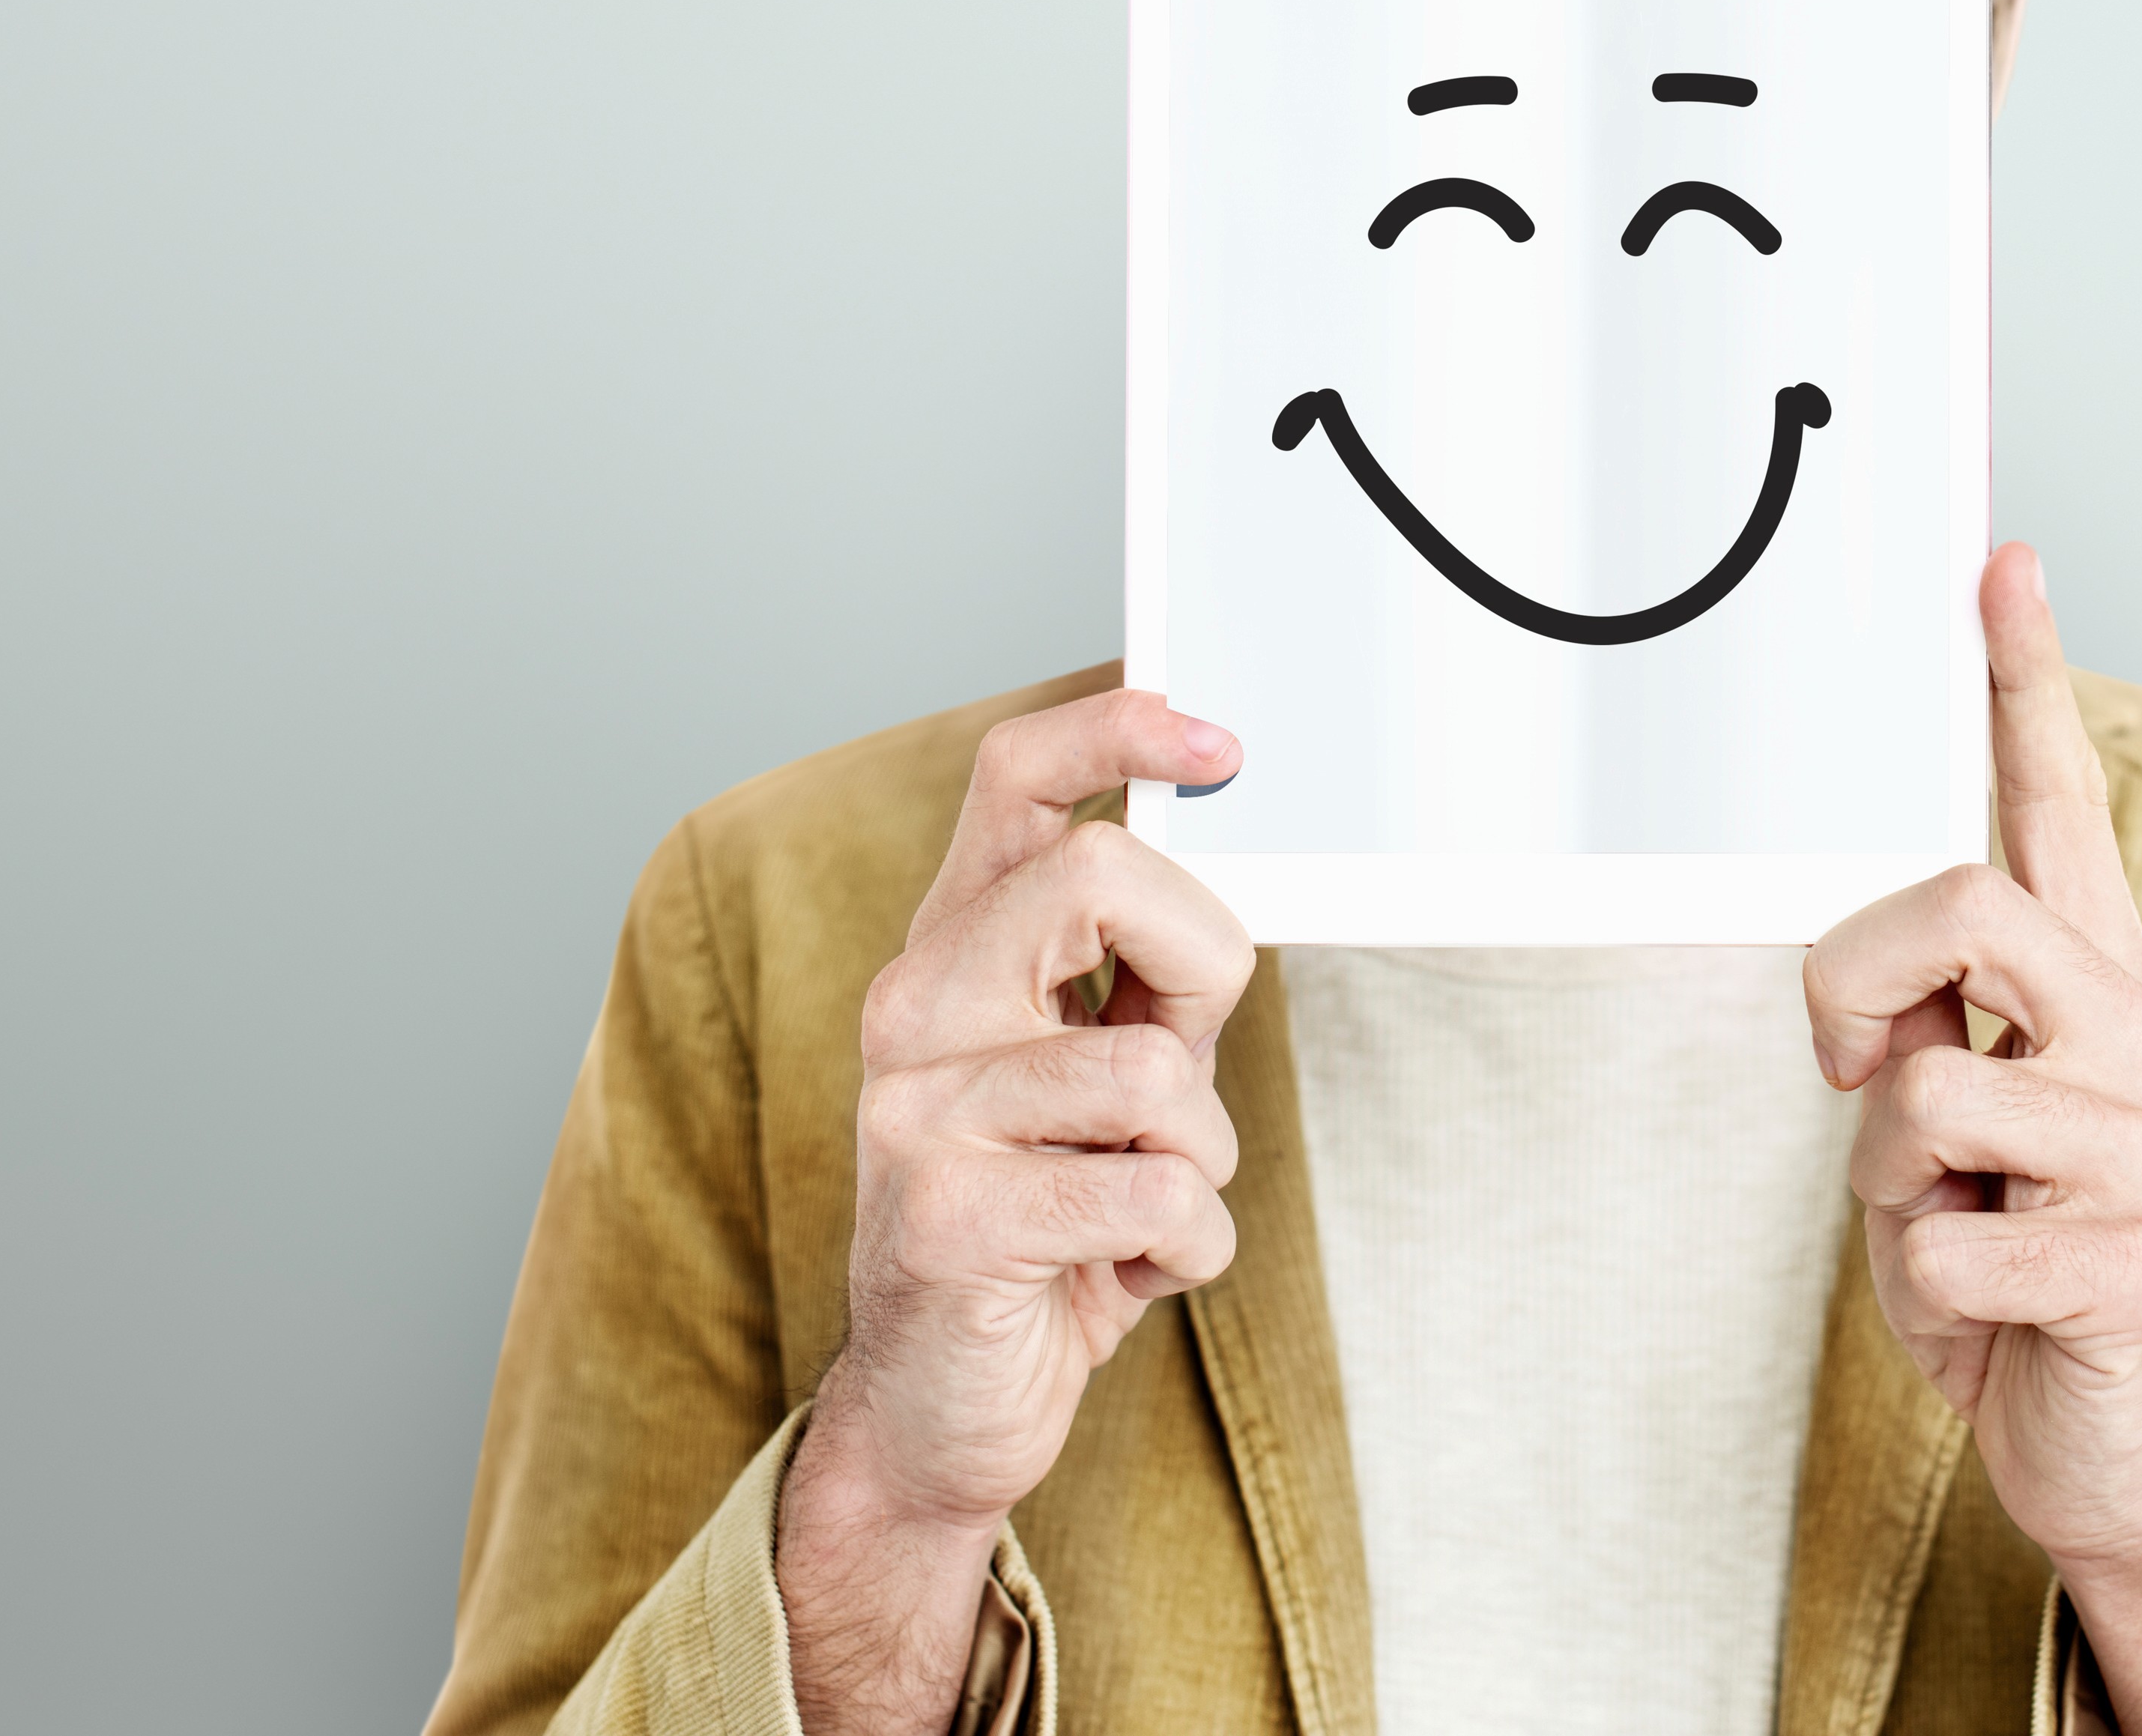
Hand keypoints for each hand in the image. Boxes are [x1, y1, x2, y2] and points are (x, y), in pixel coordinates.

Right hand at [775, 690, 1254, 1735]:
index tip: (1219, 743)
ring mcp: (920, 1116)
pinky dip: (1189, 1251)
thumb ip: (1139, 980)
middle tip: (1186, 1071)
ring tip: (1142, 1208)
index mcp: (952, 954)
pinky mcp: (951, 1222)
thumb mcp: (1093, 1079)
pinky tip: (1127, 1278)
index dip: (1121, 730)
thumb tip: (1228, 882)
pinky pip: (1159, 1198)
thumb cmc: (1043, 1226)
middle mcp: (913, 1011)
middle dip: (1203, 972)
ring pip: (1157, 1073)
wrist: (940, 1410)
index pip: (1014, 779)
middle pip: (1104, 881)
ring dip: (1199, 1160)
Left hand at [1807, 546, 2141, 1735]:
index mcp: (2097, 992)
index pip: (2057, 809)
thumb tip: (1872, 998)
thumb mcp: (1939, 1132)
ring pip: (1929, 1089)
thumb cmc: (2008, 1275)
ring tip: (1956, 1227)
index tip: (2001, 566)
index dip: (2023, 685)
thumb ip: (1921, 1034)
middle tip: (1853, 1072)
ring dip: (1892, 1182)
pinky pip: (1941, 1238)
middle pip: (1961, 908)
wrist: (2105, 1450)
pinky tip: (1997, 1313)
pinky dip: (1926, 1288)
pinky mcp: (2134, 1256)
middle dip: (1856, 984)